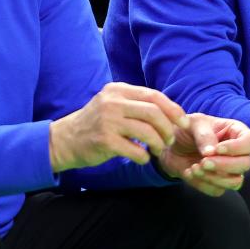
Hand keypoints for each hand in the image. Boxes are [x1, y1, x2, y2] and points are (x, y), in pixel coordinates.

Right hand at [49, 82, 187, 171]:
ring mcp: (108, 121)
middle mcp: (113, 102)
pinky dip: (144, 157)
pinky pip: (136, 150)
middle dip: (168, 129)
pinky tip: (142, 158)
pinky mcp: (105, 141)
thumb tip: (171, 111)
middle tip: (170, 140)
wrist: (66, 140)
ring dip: (159, 144)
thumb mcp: (113, 104)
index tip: (183, 123)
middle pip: (154, 113)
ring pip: (148, 132)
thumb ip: (136, 103)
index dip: (173, 109)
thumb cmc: (96, 123)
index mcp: (118, 90)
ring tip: (158, 150)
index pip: (154, 96)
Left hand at [159, 113, 249, 196]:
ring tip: (195, 167)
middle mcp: (237, 152)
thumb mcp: (193, 124)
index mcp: (235, 132)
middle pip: (245, 164)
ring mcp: (230, 170)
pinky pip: (218, 190)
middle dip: (224, 165)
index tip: (218, 149)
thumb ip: (204, 135)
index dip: (238, 148)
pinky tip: (189, 172)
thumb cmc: (186, 129)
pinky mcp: (218, 183)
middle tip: (203, 161)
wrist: (171, 146)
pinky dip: (202, 184)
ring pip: (236, 181)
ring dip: (215, 177)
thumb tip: (211, 152)